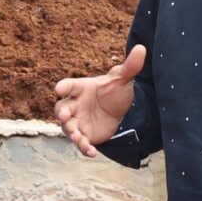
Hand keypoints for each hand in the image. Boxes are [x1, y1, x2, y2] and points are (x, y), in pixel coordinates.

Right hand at [53, 43, 146, 158]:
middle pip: (62, 108)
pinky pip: (81, 143)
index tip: (59, 88)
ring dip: (71, 132)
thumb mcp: (123, 80)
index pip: (69, 86)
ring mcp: (78, 121)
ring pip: (68, 128)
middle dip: (62, 113)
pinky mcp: (85, 135)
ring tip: (76, 137)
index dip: (63, 87)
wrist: (122, 113)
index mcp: (81, 88)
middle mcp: (75, 105)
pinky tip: (91, 152)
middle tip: (64, 116)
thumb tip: (142, 48)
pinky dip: (84, 148)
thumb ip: (130, 66)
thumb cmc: (116, 92)